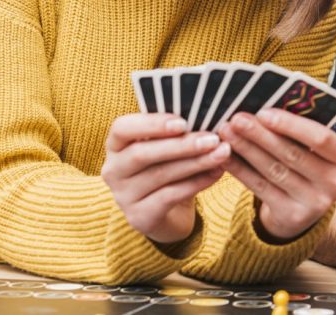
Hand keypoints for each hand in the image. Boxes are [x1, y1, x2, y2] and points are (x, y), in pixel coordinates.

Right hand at [102, 113, 229, 244]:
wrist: (168, 214)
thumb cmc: (169, 169)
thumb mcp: (169, 148)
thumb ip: (180, 133)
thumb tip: (211, 117)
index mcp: (116, 145)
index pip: (121, 128)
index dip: (151, 124)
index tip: (183, 122)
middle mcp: (113, 170)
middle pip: (142, 153)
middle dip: (181, 145)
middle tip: (213, 139)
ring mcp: (123, 196)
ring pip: (160, 175)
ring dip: (195, 162)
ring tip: (222, 153)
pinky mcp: (139, 217)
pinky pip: (169, 196)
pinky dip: (196, 182)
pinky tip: (217, 173)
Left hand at [218, 108, 335, 241]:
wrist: (305, 206)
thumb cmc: (308, 163)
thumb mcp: (315, 150)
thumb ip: (300, 131)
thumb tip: (263, 108)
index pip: (321, 138)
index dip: (292, 125)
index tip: (263, 112)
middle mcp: (335, 183)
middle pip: (293, 154)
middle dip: (261, 134)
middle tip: (237, 119)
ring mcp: (315, 203)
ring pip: (274, 170)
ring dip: (247, 149)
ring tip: (227, 132)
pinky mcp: (292, 216)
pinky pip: (261, 188)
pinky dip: (241, 169)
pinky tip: (226, 156)